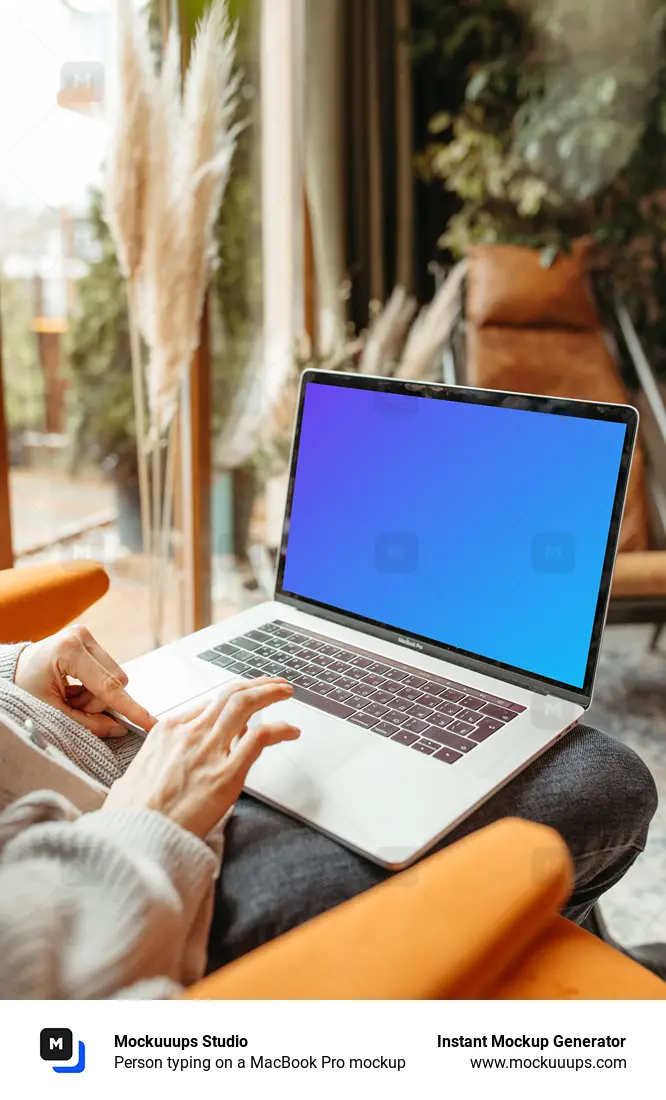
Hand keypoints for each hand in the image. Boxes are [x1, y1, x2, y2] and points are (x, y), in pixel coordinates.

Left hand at [15, 625, 155, 737]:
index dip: (130, 708)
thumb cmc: (23, 688)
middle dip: (98, 702)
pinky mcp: (87, 639)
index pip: (108, 686)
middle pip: (115, 680)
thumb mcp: (52, 712)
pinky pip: (107, 670)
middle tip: (71, 706)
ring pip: (114, 677)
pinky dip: (93, 686)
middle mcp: (80, 636)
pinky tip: (73, 688)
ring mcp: (85, 635)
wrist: (11, 670)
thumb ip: (87, 723)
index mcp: (68, 651)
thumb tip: (119, 730)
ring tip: (69, 697)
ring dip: (95, 695)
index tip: (150, 722)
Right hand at [103, 677, 298, 836]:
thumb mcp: (131, 777)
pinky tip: (291, 731)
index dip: (231, 701)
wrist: (135, 838)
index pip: (207, 705)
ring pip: (245, 704)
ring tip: (285, 691)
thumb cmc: (131, 815)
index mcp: (167, 731)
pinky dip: (280, 728)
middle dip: (255, 685)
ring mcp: (209, 751)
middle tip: (272, 684)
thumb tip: (134, 781)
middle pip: (229, 694)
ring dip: (270, 693)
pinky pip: (260, 738)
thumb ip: (145, 769)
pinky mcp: (226, 774)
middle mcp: (190, 733)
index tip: (244, 702)